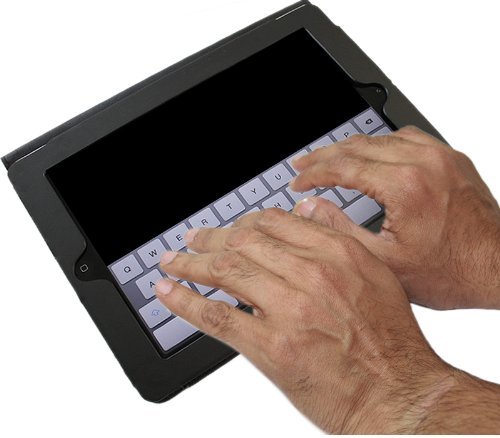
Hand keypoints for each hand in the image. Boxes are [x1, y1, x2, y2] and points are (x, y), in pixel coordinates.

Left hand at [155, 209, 452, 432]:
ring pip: (225, 271)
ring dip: (190, 264)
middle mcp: (312, 274)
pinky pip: (217, 316)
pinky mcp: (272, 347)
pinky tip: (168, 293)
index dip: (241, 222)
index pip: (273, 221)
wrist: (399, 393)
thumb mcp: (376, 272)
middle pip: (243, 242)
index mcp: (336, 252)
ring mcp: (289, 309)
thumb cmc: (390, 339)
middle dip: (210, 238)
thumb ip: (340, 233)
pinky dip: (185, 300)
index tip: (228, 228)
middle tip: (192, 240)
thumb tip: (307, 207)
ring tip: (171, 262)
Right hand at [291, 126, 499, 309]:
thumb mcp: (384, 261)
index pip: (343, 166)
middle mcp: (424, 162)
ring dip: (350, 147)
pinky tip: (371, 152)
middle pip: (358, 146)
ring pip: (382, 138)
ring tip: (328, 157)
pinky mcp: (451, 159)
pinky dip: (382, 143)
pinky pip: (408, 137)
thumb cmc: (452, 271)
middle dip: (324, 156)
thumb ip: (341, 229)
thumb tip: (311, 207)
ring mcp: (441, 157)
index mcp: (405, 185)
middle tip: (302, 165)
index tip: (298, 181)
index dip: (314, 173)